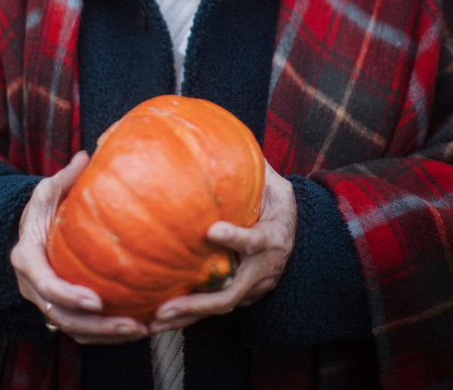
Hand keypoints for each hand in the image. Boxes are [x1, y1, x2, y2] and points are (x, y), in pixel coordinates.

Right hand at [10, 152, 148, 343]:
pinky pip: (82, 329)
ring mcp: (46, 301)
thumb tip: (86, 155)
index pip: (47, 285)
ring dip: (106, 334)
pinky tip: (137, 327)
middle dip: (98, 326)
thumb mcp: (47, 189)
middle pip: (63, 317)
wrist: (30, 229)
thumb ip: (65, 177)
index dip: (70, 295)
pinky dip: (106, 334)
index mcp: (27, 258)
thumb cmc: (42, 207)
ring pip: (74, 329)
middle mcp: (33, 286)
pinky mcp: (61, 308)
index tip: (97, 301)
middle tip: (132, 324)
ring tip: (141, 329)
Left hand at [149, 160, 296, 332]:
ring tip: (155, 319)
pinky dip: (186, 316)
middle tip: (169, 303)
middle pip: (231, 291)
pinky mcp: (238, 296)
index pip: (254, 240)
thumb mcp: (274, 183)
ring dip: (187, 315)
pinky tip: (155, 317)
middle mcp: (261, 269)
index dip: (236, 238)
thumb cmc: (277, 204)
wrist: (297, 239)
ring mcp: (251, 288)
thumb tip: (220, 134)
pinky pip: (212, 309)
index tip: (212, 231)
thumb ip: (252, 164)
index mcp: (272, 237)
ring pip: (218, 307)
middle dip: (199, 301)